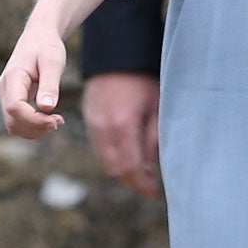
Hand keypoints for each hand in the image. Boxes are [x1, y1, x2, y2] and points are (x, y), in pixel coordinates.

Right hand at [0, 25, 67, 140]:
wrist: (38, 38)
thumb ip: (49, 85)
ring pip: (13, 125)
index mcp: (13, 78)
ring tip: (57, 121)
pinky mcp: (12, 100)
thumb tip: (47, 108)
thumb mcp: (53, 63)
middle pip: (12, 121)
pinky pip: (18, 121)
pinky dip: (33, 126)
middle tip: (59, 121)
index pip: (14, 108)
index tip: (57, 119)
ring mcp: (6, 95)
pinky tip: (50, 119)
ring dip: (34, 130)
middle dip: (36, 127)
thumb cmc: (47, 48)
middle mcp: (4, 89)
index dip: (34, 120)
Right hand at [82, 71, 161, 198]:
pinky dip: (113, 157)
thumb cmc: (144, 78)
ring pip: (106, 159)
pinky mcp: (90, 118)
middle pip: (116, 168)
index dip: (142, 185)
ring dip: (123, 170)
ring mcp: (94, 123)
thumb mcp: (157, 106)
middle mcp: (104, 128)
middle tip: (150, 187)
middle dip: (133, 181)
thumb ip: (154, 137)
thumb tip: (153, 165)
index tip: (155, 194)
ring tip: (142, 173)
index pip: (131, 167)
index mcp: (124, 126)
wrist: (117, 53)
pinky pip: (100, 146)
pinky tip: (128, 155)